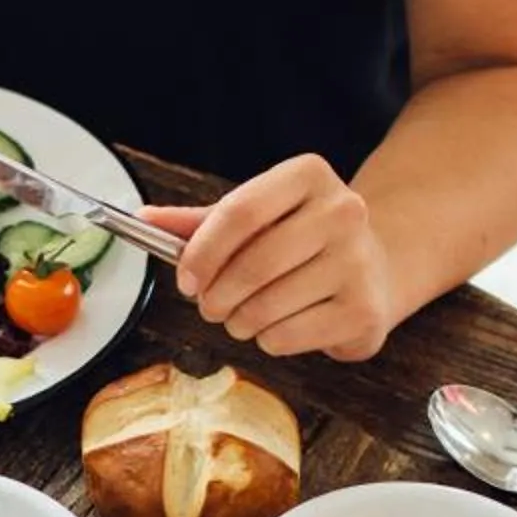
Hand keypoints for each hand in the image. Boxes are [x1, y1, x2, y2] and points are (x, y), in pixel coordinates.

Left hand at [145, 155, 392, 360]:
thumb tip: (143, 221)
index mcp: (309, 175)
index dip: (202, 252)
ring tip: (244, 317)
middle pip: (253, 264)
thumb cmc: (299, 242)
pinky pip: (288, 336)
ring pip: (267, 307)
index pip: (240, 211)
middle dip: (216, 297)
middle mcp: (343, 211)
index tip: (185, 279)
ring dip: (239, 322)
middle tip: (209, 306)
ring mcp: (359, 260)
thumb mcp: (253, 220)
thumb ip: (200, 223)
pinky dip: (269, 340)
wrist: (374, 268)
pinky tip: (279, 327)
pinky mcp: (364, 309)